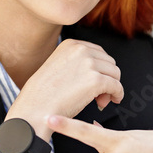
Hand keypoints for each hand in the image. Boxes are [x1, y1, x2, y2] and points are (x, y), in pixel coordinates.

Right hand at [6, 40, 123, 138]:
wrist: (35, 108)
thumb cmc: (44, 94)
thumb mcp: (58, 66)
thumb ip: (77, 63)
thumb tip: (101, 71)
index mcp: (71, 44)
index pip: (98, 52)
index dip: (100, 68)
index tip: (96, 81)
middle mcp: (81, 50)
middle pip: (109, 62)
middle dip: (107, 78)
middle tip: (99, 95)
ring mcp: (89, 64)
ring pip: (115, 73)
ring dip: (111, 87)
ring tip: (100, 100)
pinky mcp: (96, 80)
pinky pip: (117, 86)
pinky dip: (117, 94)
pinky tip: (111, 100)